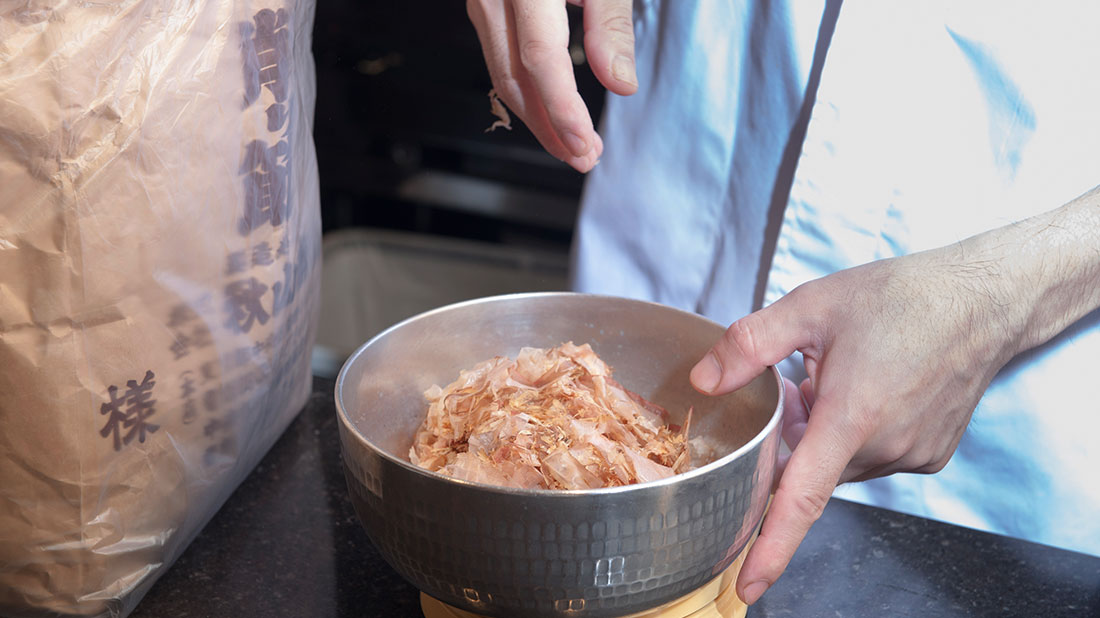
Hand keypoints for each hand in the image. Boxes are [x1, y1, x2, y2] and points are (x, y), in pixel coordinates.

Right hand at [466, 0, 637, 171]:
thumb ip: (610, 23)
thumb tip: (619, 80)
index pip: (540, 56)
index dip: (561, 106)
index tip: (581, 141)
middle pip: (514, 77)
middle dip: (549, 127)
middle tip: (583, 157)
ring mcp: (484, 4)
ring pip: (504, 75)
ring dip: (539, 118)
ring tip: (573, 145)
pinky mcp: (487, 11)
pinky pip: (502, 60)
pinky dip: (528, 93)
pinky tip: (551, 113)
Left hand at [690, 245, 1028, 604]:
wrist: (984, 299)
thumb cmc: (901, 297)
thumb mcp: (812, 306)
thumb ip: (750, 345)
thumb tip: (703, 381)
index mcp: (851, 416)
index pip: (802, 499)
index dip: (770, 547)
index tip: (745, 585)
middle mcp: (886, 446)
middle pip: (812, 470)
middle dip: (790, 440)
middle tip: (797, 384)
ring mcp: (914, 455)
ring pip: (841, 464)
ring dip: (823, 436)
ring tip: (832, 379)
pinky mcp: (932, 454)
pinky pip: (874, 458)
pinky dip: (855, 436)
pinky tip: (865, 390)